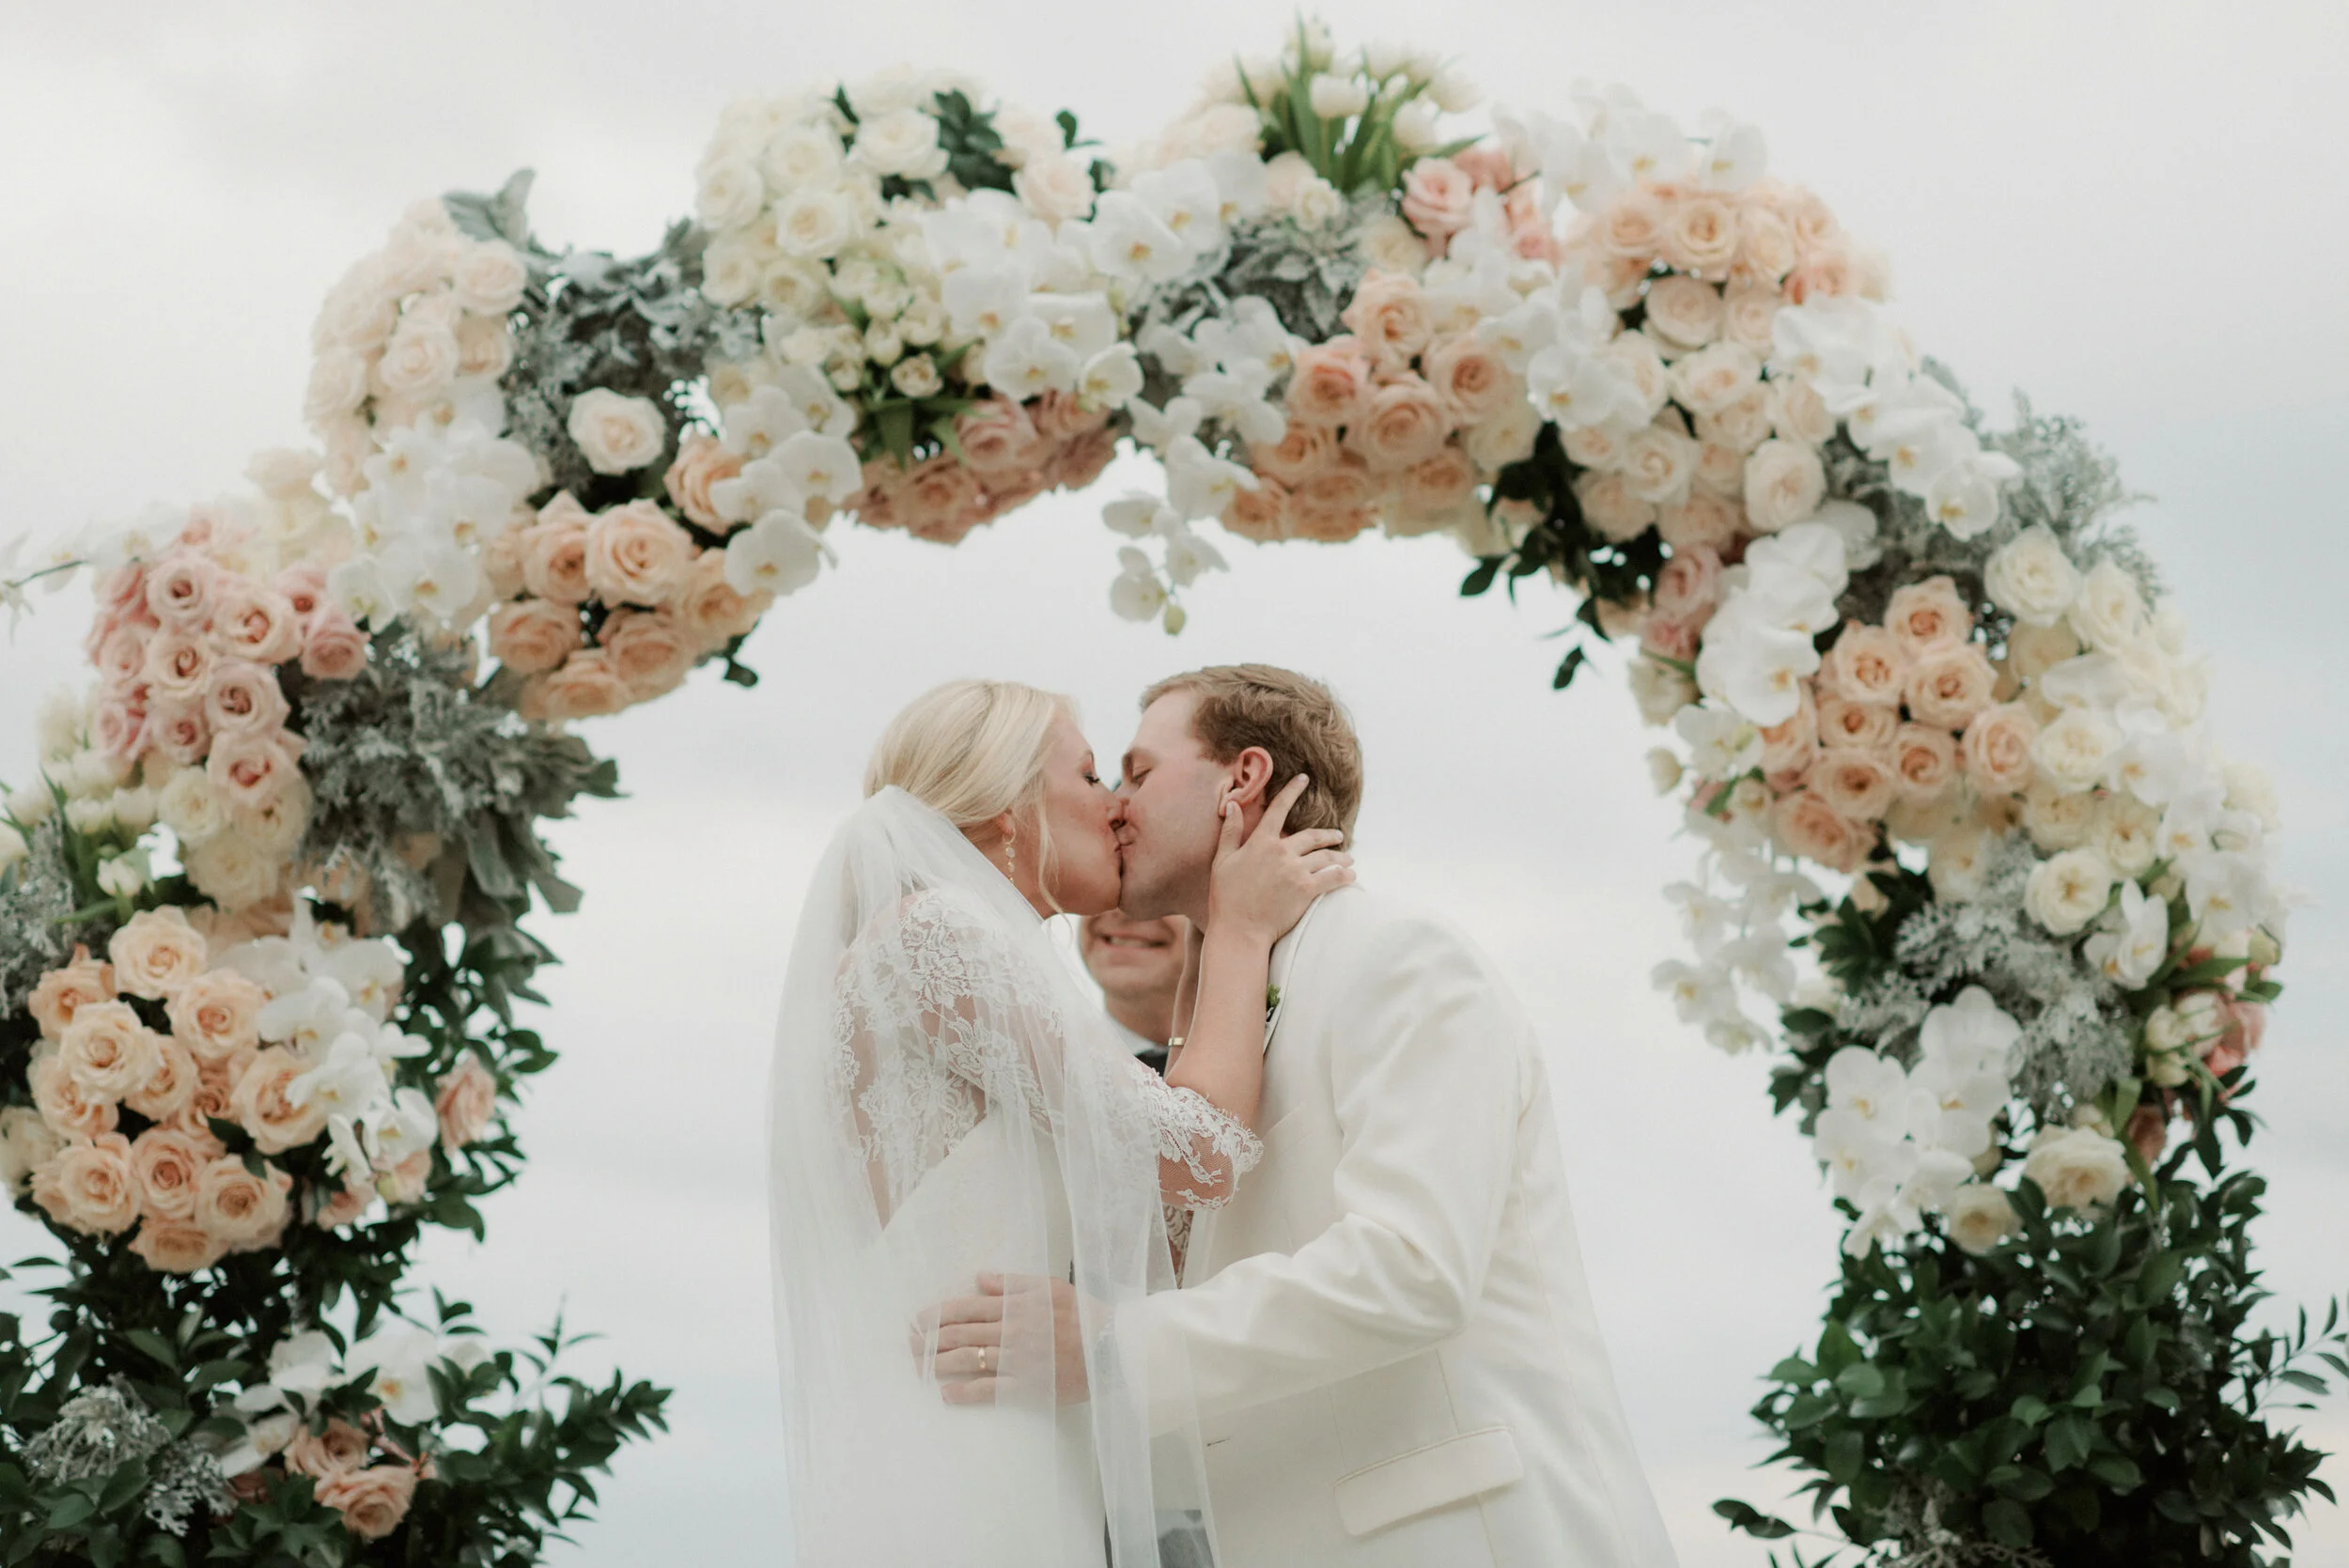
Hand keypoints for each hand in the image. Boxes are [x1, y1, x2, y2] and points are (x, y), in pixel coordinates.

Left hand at [912, 1273, 1088, 1406]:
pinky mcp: (1026, 1386)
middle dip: (929, 1339)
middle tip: (907, 1344)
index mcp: (1013, 1306)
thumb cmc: (1082, 1313)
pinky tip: (946, 1393)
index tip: (917, 1320)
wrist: (1110, 1346)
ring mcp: (1016, 1360)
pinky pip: (989, 1390)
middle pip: (959, 1334)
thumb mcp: (1048, 1286)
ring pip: (968, 1360)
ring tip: (917, 1367)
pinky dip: (965, 1392)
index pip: (965, 1308)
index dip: (937, 1314)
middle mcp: (1009, 1332)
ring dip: (938, 1363)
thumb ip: (1012, 1282)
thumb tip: (979, 1278)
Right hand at [1205, 773, 1353, 944]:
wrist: (1240, 929)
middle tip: (1339, 835)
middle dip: (1328, 834)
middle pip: (1312, 836)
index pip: (1279, 809)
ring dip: (1340, 856)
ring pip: (1325, 857)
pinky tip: (1351, 875)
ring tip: (1349, 858)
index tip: (1304, 779)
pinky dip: (1344, 876)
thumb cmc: (1226, 897)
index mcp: (1260, 842)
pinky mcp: (1306, 890)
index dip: (1292, 791)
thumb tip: (1233, 804)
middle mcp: (1281, 852)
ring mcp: (1295, 871)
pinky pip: (1332, 879)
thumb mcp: (1222, 861)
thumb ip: (1230, 832)